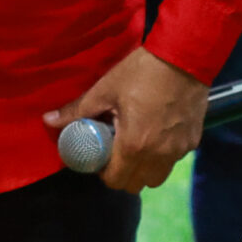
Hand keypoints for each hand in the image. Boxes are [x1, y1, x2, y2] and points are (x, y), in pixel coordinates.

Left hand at [44, 48, 205, 192]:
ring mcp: (179, 150)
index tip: (99, 156)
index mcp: (133, 146)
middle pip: (137, 185)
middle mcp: (158, 156)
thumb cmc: (141, 72)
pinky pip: (174, 160)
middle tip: (115, 152)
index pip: (115, 181)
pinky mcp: (194, 141)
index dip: (103, 173)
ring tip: (137, 144)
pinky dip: (163, 155)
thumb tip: (48, 119)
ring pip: (158, 177)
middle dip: (123, 174)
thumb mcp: (105, 90)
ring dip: (144, 169)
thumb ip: (77, 110)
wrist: (185, 56)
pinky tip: (157, 132)